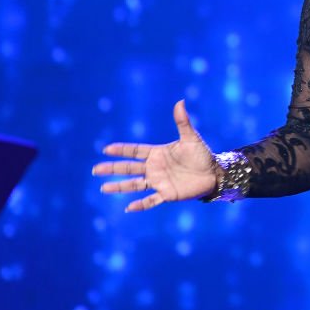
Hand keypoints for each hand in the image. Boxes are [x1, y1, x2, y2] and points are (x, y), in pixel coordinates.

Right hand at [92, 100, 218, 211]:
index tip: (106, 149)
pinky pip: (150, 201)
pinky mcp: (167, 194)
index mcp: (158, 153)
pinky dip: (140, 205)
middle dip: (112, 168)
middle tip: (95, 169)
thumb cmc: (202, 155)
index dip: (121, 150)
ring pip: (134, 185)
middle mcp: (154, 168)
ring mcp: (159, 181)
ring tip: (103, 188)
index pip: (135, 151)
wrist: (214, 173)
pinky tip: (129, 208)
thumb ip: (183, 122)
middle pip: (129, 168)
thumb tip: (180, 101)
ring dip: (119, 186)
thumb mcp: (191, 138)